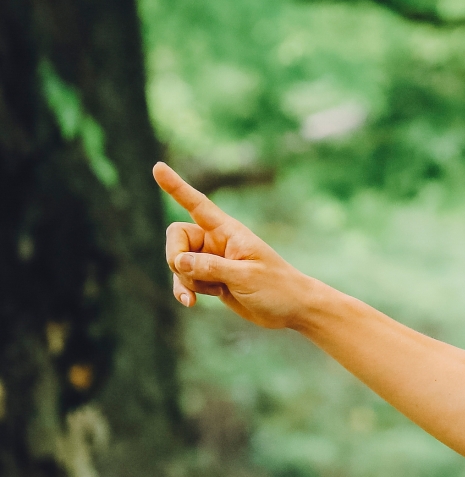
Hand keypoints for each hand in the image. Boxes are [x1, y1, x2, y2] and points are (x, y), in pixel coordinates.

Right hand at [152, 162, 312, 328]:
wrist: (294, 309)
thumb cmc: (278, 288)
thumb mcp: (246, 277)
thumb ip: (211, 267)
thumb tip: (179, 261)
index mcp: (229, 232)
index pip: (198, 205)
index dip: (176, 188)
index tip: (157, 167)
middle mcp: (217, 242)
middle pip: (176, 238)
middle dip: (176, 258)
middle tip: (194, 276)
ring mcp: (212, 260)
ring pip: (178, 262)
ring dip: (186, 280)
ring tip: (212, 292)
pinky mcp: (211, 278)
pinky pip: (184, 280)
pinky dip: (185, 290)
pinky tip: (191, 303)